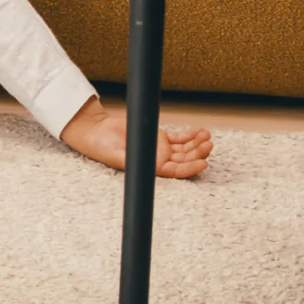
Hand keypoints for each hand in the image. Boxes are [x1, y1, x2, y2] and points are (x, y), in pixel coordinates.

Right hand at [61, 96, 211, 177]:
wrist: (95, 132)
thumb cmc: (102, 148)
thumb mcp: (118, 158)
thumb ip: (136, 162)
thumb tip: (151, 166)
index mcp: (152, 169)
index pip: (177, 171)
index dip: (191, 168)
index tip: (203, 163)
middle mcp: (160, 160)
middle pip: (185, 159)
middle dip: (198, 152)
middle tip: (208, 144)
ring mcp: (161, 149)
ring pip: (186, 148)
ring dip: (197, 143)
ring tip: (206, 136)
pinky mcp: (159, 137)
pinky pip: (179, 138)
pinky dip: (190, 135)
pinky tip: (199, 132)